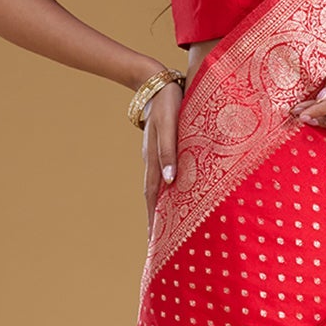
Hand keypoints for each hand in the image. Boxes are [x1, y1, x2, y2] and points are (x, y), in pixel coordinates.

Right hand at [141, 78, 182, 229]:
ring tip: (165, 226)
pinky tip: (172, 195)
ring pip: (159, 187)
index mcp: (154, 160)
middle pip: (153, 197)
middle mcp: (153, 161)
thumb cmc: (168, 104)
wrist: (157, 82)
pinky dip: (166, 190)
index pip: (153, 198)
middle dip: (155, 220)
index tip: (154, 241)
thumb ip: (170, 152)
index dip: (153, 220)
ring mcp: (156, 155)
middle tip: (158, 243)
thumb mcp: (170, 127)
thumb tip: (170, 181)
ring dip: (160, 207)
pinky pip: (163, 174)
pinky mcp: (162, 147)